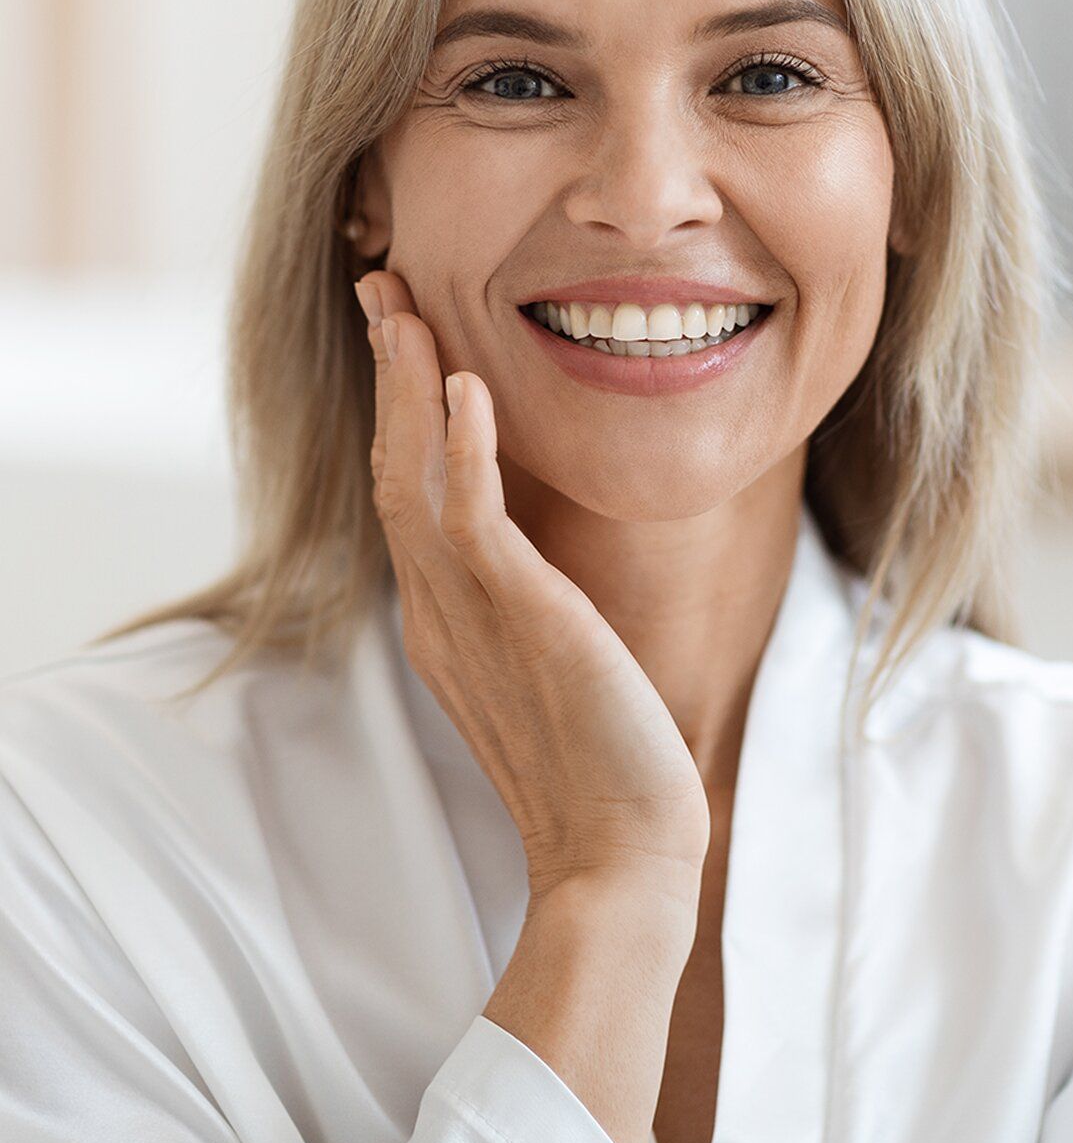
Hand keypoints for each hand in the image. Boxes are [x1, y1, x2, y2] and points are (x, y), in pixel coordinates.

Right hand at [354, 271, 710, 904]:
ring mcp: (469, 613)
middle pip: (392, 467)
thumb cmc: (597, 761)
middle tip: (381, 291)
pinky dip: (464, 449)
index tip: (403, 338)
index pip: (406, 490)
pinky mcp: (520, 618)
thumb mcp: (542, 665)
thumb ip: (517, 606)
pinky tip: (466, 386)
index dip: (398, 408)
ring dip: (408, 389)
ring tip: (403, 310)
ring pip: (416, 477)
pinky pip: (473, 519)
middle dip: (387, 376)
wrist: (621, 851)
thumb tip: (525, 558)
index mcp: (444, 615)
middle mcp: (439, 607)